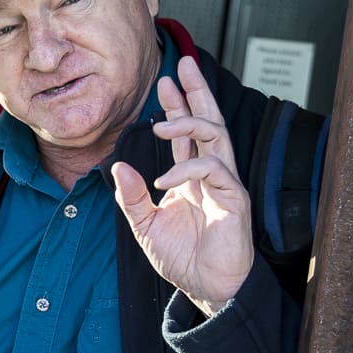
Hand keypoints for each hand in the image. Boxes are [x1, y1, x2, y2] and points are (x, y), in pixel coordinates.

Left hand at [112, 55, 253, 317]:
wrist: (206, 288)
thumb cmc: (182, 258)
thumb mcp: (145, 225)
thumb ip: (132, 197)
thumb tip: (118, 166)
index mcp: (192, 177)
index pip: (188, 133)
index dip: (178, 105)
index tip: (165, 81)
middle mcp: (211, 175)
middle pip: (210, 121)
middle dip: (198, 91)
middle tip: (184, 64)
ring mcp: (225, 184)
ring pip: (216, 136)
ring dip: (189, 122)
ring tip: (161, 124)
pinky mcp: (234, 199)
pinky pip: (213, 170)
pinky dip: (187, 169)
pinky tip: (163, 181)